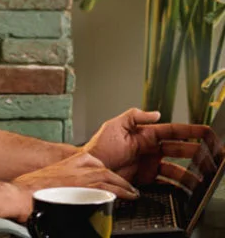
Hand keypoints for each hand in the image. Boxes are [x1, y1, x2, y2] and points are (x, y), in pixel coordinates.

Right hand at [11, 150, 137, 215]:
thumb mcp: (47, 181)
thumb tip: (62, 191)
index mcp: (67, 162)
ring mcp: (81, 175)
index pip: (93, 163)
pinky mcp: (85, 187)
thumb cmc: (28, 189)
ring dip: (123, 185)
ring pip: (109, 177)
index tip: (110, 179)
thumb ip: (60, 183)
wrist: (20, 193)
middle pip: (104, 169)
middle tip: (127, 187)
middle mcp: (75, 166)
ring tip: (132, 193)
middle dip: (117, 178)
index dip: (105, 173)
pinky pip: (108, 188)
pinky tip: (125, 197)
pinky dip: (120, 192)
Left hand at [83, 108, 221, 189]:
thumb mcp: (114, 126)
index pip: (173, 132)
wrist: (91, 168)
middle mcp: (151, 149)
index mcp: (146, 135)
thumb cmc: (99, 147)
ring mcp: (150, 164)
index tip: (207, 133)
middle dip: (197, 153)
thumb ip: (134, 116)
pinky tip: (186, 187)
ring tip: (202, 177)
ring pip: (177, 168)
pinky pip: (167, 181)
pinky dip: (178, 185)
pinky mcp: (147, 178)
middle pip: (180, 150)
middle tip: (211, 157)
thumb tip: (156, 113)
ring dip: (190, 173)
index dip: (191, 132)